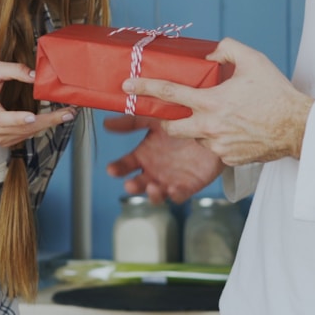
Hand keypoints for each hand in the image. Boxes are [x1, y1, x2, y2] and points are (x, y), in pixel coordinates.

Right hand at [0, 61, 73, 147]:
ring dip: (49, 123)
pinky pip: (27, 134)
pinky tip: (53, 117)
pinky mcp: (6, 141)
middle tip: (69, 113)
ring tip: (67, 113)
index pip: (3, 119)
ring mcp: (0, 139)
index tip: (32, 116)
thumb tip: (35, 75)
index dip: (18, 118)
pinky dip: (40, 125)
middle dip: (49, 120)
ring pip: (28, 133)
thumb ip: (13, 70)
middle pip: (24, 128)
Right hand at [103, 114, 224, 203]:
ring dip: (153, 194)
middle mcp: (154, 171)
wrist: (209, 127)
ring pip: (158, 193)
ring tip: (152, 188)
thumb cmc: (179, 123)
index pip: (125, 165)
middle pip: (139, 183)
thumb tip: (106, 123)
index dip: (117, 168)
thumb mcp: (154, 119)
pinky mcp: (189, 185)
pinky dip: (176, 195)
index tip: (111, 169)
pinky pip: (180, 194)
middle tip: (130, 185)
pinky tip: (173, 190)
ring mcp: (170, 179)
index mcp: (143, 155)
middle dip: (133, 186)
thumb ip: (132, 122)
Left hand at [123, 37, 313, 165]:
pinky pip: (215, 148)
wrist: (298, 127)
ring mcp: (218, 146)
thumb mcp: (253, 60)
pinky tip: (237, 130)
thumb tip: (209, 55)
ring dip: (199, 129)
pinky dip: (219, 139)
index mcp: (210, 102)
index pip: (168, 93)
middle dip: (166, 122)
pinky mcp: (228, 160)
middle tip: (171, 115)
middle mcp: (209, 127)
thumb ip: (227, 49)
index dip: (144, 87)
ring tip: (222, 119)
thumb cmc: (276, 93)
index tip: (126, 85)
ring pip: (196, 138)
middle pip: (172, 127)